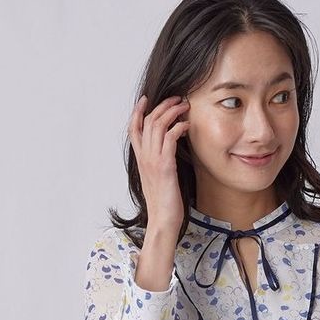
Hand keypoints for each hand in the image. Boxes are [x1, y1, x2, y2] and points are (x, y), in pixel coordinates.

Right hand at [128, 94, 190, 234]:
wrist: (163, 221)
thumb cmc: (164, 204)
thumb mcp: (158, 179)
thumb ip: (159, 162)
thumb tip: (168, 150)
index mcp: (141, 160)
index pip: (133, 129)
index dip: (137, 111)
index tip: (146, 99)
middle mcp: (144, 158)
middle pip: (148, 121)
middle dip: (162, 105)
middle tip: (176, 99)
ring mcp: (153, 161)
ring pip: (158, 125)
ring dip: (172, 111)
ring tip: (184, 106)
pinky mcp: (165, 166)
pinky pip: (170, 137)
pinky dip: (178, 127)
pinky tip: (186, 126)